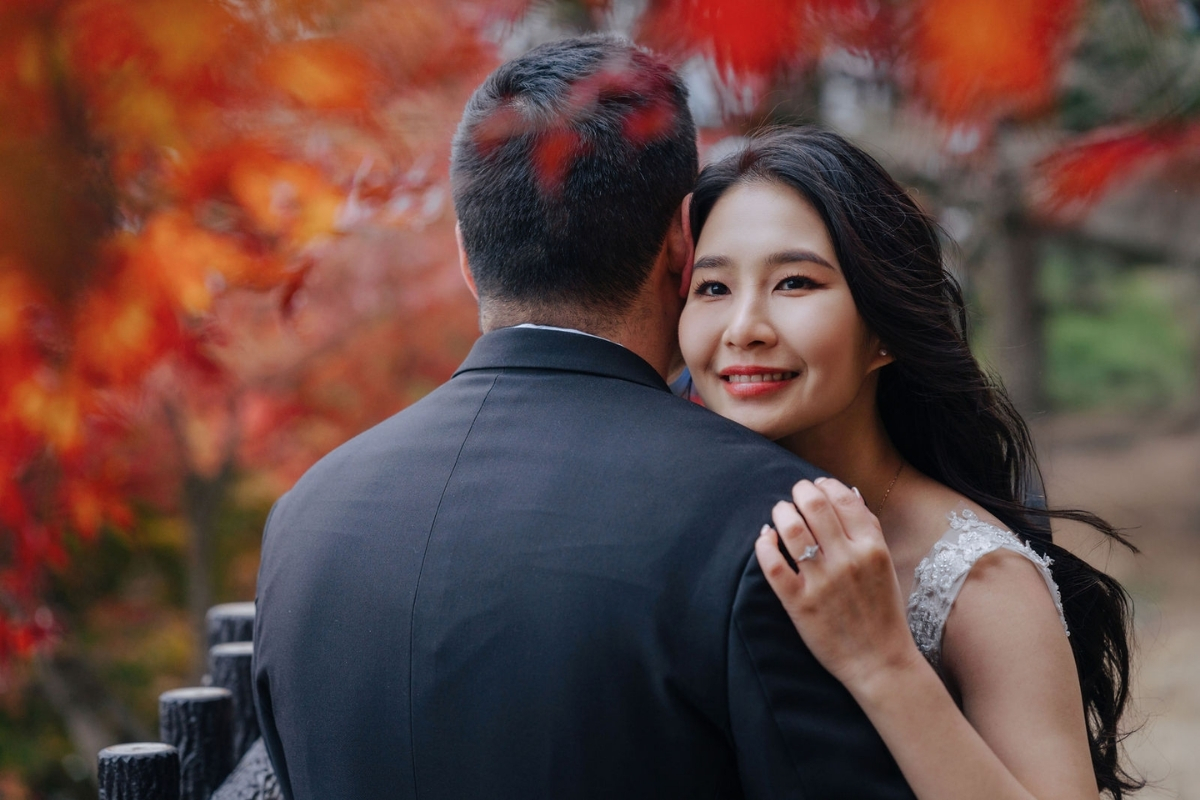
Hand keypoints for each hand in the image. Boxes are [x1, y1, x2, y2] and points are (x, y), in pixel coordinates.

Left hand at [754, 477, 922, 692]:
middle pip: (814, 507)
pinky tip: (765, 539)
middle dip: (799, 492)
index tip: (815, 484)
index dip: (824, 485)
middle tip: (794, 494)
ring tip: (780, 513)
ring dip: (781, 513)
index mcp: (872, 548)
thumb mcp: (885, 565)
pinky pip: (773, 565)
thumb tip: (848, 492)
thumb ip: (869, 529)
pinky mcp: (799, 603)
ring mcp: (822, 582)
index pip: (843, 499)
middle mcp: (847, 560)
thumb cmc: (882, 612)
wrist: (879, 662)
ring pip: (792, 530)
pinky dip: (764, 545)